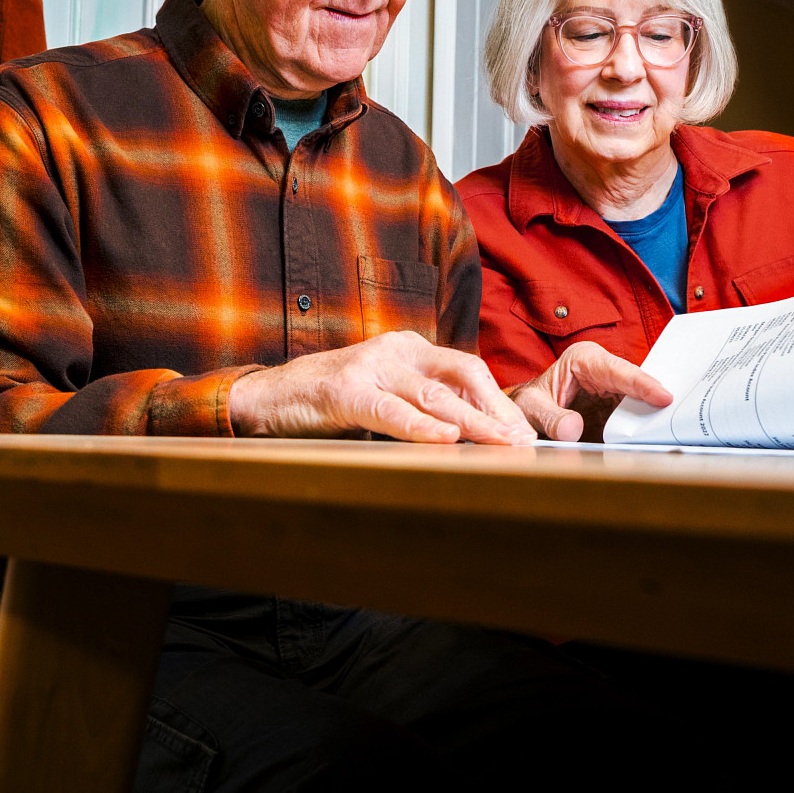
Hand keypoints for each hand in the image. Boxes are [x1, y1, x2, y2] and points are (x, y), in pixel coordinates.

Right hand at [229, 330, 536, 443]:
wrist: (269, 397)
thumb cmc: (332, 401)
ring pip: (433, 395)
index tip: (523, 431)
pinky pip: (390, 411)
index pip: (468, 370)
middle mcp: (396, 350)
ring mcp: (370, 366)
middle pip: (461, 377)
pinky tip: (444, 440)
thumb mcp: (386, 394)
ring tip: (500, 443)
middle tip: (524, 441)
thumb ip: (423, 404)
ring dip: (472, 422)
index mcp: (411, 348)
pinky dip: (420, 427)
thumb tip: (474, 436)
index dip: (499, 401)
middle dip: (496, 411)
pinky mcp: (344, 391)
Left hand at [510, 341, 672, 442]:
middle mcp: (604, 368)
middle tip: (680, 414)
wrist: (529, 413)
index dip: (641, 384)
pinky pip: (638, 415)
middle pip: (637, 384)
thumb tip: (572, 430)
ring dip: (655, 415)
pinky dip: (647, 426)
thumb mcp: (532, 409)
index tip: (663, 397)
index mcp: (583, 358)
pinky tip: (660, 436)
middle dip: (657, 398)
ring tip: (676, 427)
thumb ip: (551, 418)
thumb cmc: (529, 403)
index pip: (616, 370)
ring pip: (642, 401)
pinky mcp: (619, 406)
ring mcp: (614, 388)